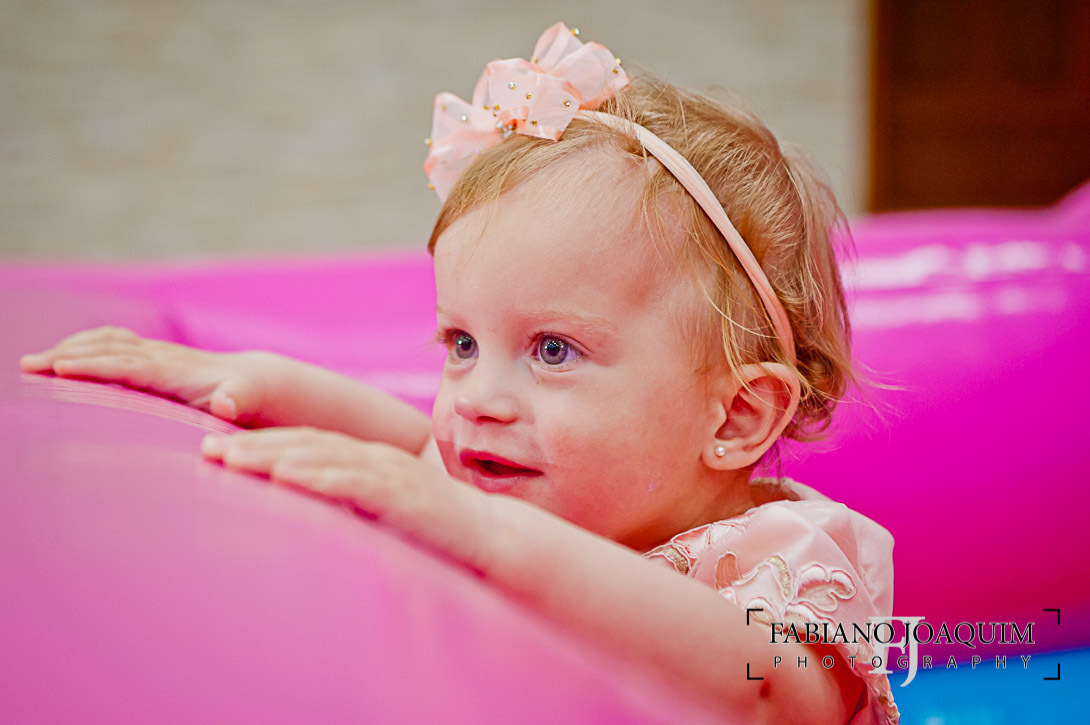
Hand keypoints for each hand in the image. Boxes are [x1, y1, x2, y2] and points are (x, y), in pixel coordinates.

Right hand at [20, 326, 271, 424]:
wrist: (252, 379)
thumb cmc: (244, 396)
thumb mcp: (245, 400)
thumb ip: (236, 401)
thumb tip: (227, 404)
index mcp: (174, 370)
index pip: (126, 365)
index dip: (94, 366)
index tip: (60, 369)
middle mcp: (160, 356)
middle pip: (107, 349)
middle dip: (67, 355)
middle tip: (28, 367)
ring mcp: (153, 352)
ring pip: (105, 342)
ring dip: (69, 348)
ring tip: (33, 363)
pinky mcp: (150, 355)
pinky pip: (111, 343)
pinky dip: (84, 345)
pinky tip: (63, 355)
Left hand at [200, 427, 491, 565]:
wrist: (490, 535)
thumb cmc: (435, 530)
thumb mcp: (382, 514)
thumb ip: (348, 508)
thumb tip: (305, 517)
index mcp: (368, 459)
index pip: (307, 445)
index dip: (262, 444)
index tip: (217, 450)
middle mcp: (374, 457)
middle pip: (305, 443)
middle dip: (254, 445)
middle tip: (206, 449)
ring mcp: (388, 471)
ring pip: (321, 456)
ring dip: (273, 456)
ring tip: (232, 460)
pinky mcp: (401, 492)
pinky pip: (352, 482)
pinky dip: (315, 477)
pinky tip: (284, 477)